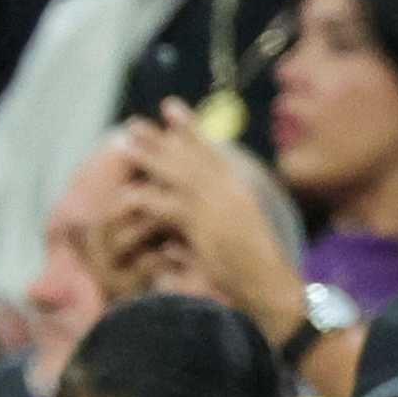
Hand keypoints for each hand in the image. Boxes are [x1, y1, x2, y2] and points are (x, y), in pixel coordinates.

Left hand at [112, 102, 304, 340]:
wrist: (273, 288)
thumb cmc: (256, 274)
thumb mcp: (231, 245)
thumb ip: (199, 237)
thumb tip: (168, 245)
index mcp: (239, 192)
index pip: (211, 153)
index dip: (190, 130)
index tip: (171, 108)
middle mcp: (230, 193)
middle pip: (190, 157)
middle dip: (161, 138)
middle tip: (134, 123)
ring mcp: (219, 210)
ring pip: (177, 175)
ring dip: (149, 157)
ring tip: (124, 143)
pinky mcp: (207, 231)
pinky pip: (172, 209)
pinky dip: (149, 199)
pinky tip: (127, 193)